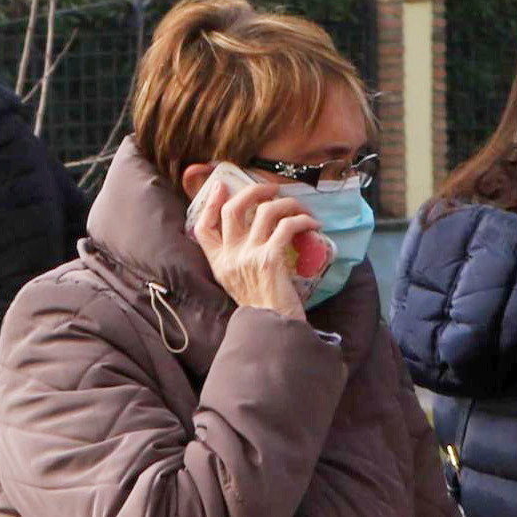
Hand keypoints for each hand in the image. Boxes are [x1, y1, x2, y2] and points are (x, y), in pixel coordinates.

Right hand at [188, 171, 317, 318]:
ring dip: (287, 203)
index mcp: (219, 263)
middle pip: (232, 209)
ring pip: (265, 211)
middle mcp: (230, 257)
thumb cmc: (263, 308)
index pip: (203, 227)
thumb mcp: (239, 284)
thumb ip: (238, 261)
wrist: (273, 331)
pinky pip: (286, 226)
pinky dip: (302, 220)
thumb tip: (252, 234)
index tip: (222, 186)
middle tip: (271, 188)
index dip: (210, 203)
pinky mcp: (270, 259)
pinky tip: (313, 225)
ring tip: (300, 208)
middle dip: (253, 191)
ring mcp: (249, 256)